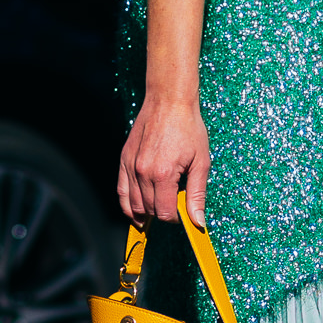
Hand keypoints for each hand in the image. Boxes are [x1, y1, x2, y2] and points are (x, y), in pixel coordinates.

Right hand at [118, 95, 209, 226]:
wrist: (169, 101)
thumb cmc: (188, 128)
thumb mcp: (201, 162)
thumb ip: (197, 195)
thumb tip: (197, 221)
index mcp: (163, 174)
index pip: (164, 213)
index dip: (176, 218)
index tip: (183, 213)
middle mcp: (143, 172)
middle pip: (149, 210)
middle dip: (163, 213)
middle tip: (175, 205)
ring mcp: (130, 166)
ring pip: (133, 204)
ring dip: (146, 211)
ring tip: (158, 211)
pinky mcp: (124, 160)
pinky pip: (121, 190)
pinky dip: (127, 204)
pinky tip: (136, 210)